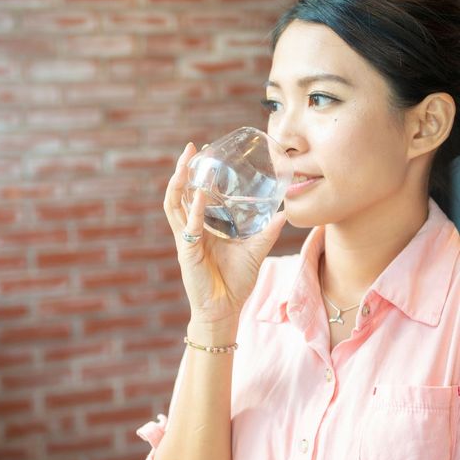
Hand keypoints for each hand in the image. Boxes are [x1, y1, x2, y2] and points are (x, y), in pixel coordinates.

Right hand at [164, 142, 286, 325]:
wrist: (224, 310)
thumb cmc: (235, 282)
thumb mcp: (254, 251)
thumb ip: (266, 232)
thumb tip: (284, 213)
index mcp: (202, 228)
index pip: (192, 196)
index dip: (194, 175)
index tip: (204, 153)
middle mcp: (190, 231)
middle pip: (178, 194)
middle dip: (181, 170)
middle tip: (191, 148)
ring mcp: (186, 241)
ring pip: (174, 206)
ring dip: (179, 183)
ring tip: (186, 164)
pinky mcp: (187, 253)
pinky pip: (189, 228)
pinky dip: (194, 211)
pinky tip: (200, 195)